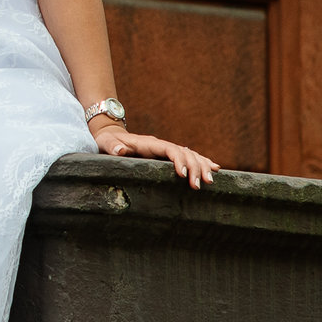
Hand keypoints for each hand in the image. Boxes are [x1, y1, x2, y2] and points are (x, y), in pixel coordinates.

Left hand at [93, 125, 220, 188]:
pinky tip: (215, 169)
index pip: (169, 149)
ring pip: (191, 154)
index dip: (178, 160)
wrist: (112, 135)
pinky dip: (203, 162)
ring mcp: (166, 149)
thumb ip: (112, 146)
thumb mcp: (106, 143)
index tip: (183, 175)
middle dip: (194, 168)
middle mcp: (161, 145)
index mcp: (149, 144)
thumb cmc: (108, 141)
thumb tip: (120, 150)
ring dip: (202, 166)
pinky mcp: (169, 155)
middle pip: (184, 153)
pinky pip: (190, 157)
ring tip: (210, 181)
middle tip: (198, 186)